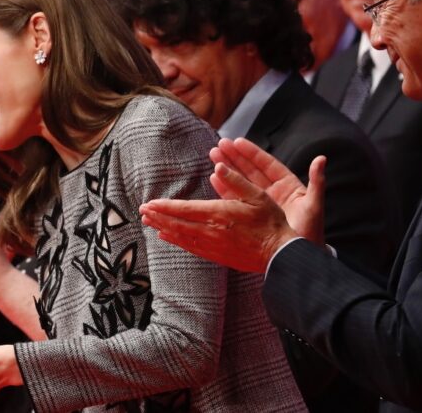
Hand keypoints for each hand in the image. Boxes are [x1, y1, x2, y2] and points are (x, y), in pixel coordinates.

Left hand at [140, 161, 301, 272]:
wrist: (279, 254)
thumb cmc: (270, 222)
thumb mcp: (258, 195)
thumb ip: (237, 180)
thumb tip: (218, 165)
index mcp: (219, 214)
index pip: (184, 209)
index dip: (164, 206)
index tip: (148, 204)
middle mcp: (211, 231)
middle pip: (177, 223)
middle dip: (157, 216)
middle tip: (141, 212)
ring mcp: (213, 245)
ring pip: (180, 236)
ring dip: (162, 227)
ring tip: (148, 222)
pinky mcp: (216, 256)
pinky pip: (190, 248)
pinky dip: (175, 241)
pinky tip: (166, 236)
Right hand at [209, 138, 325, 243]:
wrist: (297, 256)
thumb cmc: (310, 232)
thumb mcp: (314, 205)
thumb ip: (317, 182)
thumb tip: (321, 159)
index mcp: (287, 186)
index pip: (267, 164)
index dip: (252, 153)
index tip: (237, 141)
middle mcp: (272, 192)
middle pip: (250, 170)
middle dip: (235, 157)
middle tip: (220, 145)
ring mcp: (260, 204)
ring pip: (241, 182)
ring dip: (227, 169)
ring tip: (213, 155)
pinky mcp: (251, 215)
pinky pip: (236, 198)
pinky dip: (225, 188)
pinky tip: (214, 177)